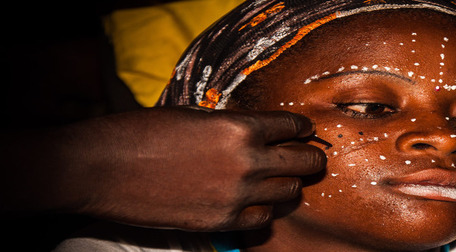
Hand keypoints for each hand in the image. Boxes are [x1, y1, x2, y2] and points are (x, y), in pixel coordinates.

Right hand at [1, 106, 325, 230]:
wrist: (102, 168)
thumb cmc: (143, 133)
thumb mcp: (196, 116)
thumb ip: (234, 126)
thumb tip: (260, 134)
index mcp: (240, 127)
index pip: (293, 126)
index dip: (302, 128)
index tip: (304, 131)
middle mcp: (246, 162)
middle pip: (304, 162)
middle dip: (310, 157)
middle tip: (310, 157)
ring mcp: (236, 195)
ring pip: (290, 193)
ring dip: (289, 185)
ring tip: (283, 181)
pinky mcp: (221, 222)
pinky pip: (263, 220)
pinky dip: (265, 211)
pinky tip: (258, 203)